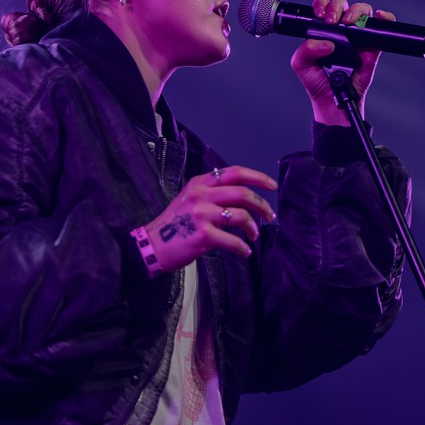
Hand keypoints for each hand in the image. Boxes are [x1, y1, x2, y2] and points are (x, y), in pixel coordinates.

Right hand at [144, 165, 277, 269]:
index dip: (257, 177)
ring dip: (253, 227)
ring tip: (253, 236)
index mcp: (200, 183)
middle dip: (262, 205)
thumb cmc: (174, 224)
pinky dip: (243, 247)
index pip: (235, 172)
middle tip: (269, 216)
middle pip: (243, 193)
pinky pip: (233, 240)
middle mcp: (201, 194)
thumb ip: (212, 193)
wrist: (152, 245)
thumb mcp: (190, 199)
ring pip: (241, 215)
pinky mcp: (204, 235)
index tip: (272, 186)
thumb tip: (243, 197)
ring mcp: (202, 214)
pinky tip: (244, 252)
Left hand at [290, 0, 395, 124]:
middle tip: (332, 20)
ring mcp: (358, 37)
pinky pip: (382, 27)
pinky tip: (379, 17)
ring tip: (349, 22)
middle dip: (337, 7)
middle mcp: (341, 30)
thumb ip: (305, 50)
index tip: (320, 14)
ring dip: (357, 11)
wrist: (332, 100)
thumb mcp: (301, 64)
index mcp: (323, 30)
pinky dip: (384, 18)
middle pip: (343, 5)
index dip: (322, 5)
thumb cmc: (317, 80)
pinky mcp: (372, 47)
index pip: (324, 7)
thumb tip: (325, 43)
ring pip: (363, 12)